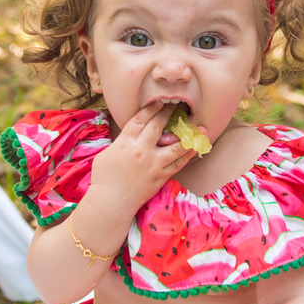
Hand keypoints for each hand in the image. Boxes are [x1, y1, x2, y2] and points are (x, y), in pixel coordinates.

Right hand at [87, 103, 198, 217]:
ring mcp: (154, 164)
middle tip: (177, 107)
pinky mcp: (161, 176)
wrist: (112, 201)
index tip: (159, 102)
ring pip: (176, 145)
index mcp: (126, 142)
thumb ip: (121, 142)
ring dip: (189, 135)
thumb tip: (130, 136)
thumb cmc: (104, 178)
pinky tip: (196, 147)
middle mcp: (142, 150)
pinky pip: (179, 163)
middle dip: (168, 113)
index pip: (141, 118)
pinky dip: (188, 154)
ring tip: (199, 127)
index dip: (152, 108)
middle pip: (159, 126)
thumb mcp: (106, 154)